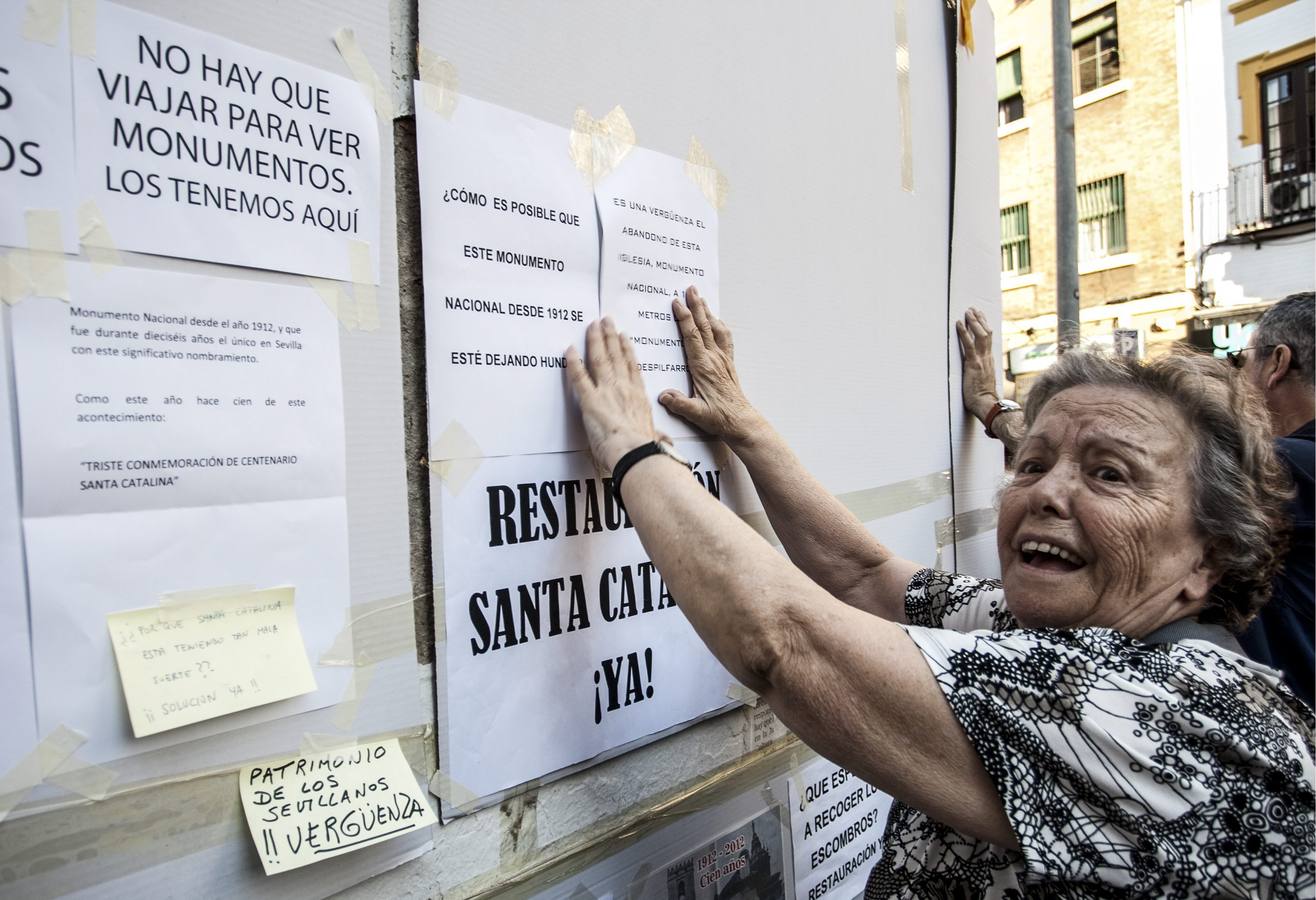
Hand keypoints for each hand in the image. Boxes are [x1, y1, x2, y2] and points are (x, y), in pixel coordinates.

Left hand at [566, 318, 660, 472]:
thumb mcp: (656, 440)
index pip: (632, 368)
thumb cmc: (645, 449)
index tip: (624, 337)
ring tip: (592, 325)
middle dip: (610, 336)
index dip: (627, 350)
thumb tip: (665, 442)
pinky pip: (579, 376)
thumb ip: (658, 437)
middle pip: (616, 356)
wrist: (636, 453)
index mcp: (639, 397)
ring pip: (600, 359)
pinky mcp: (590, 400)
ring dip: (595, 340)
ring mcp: (607, 392)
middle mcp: (624, 389)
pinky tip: (569, 350)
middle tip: (606, 321)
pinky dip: (573, 362)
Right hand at [659, 287, 763, 445]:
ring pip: (715, 329)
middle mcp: (714, 359)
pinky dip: (719, 325)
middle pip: (704, 325)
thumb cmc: (719, 417)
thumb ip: (680, 404)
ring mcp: (723, 359)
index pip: (692, 336)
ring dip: (707, 312)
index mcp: (703, 367)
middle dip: (696, 306)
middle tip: (690, 288)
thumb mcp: (697, 414)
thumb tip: (664, 396)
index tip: (677, 303)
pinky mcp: (728, 363)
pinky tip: (716, 321)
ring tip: (700, 298)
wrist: (741, 421)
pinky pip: (725, 338)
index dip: (684, 318)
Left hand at [955, 307, 999, 422]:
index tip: (980, 317)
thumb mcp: (983, 381)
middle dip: (980, 320)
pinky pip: (968, 344)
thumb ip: (981, 373)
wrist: (986, 405)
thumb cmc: (983, 398)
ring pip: (981, 335)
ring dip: (973, 322)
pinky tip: (959, 324)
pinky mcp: (973, 364)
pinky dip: (963, 332)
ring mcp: (981, 360)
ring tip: (968, 312)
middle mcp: (987, 357)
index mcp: (989, 361)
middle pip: (987, 333)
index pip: (989, 339)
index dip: (985, 327)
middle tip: (973, 309)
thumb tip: (977, 371)